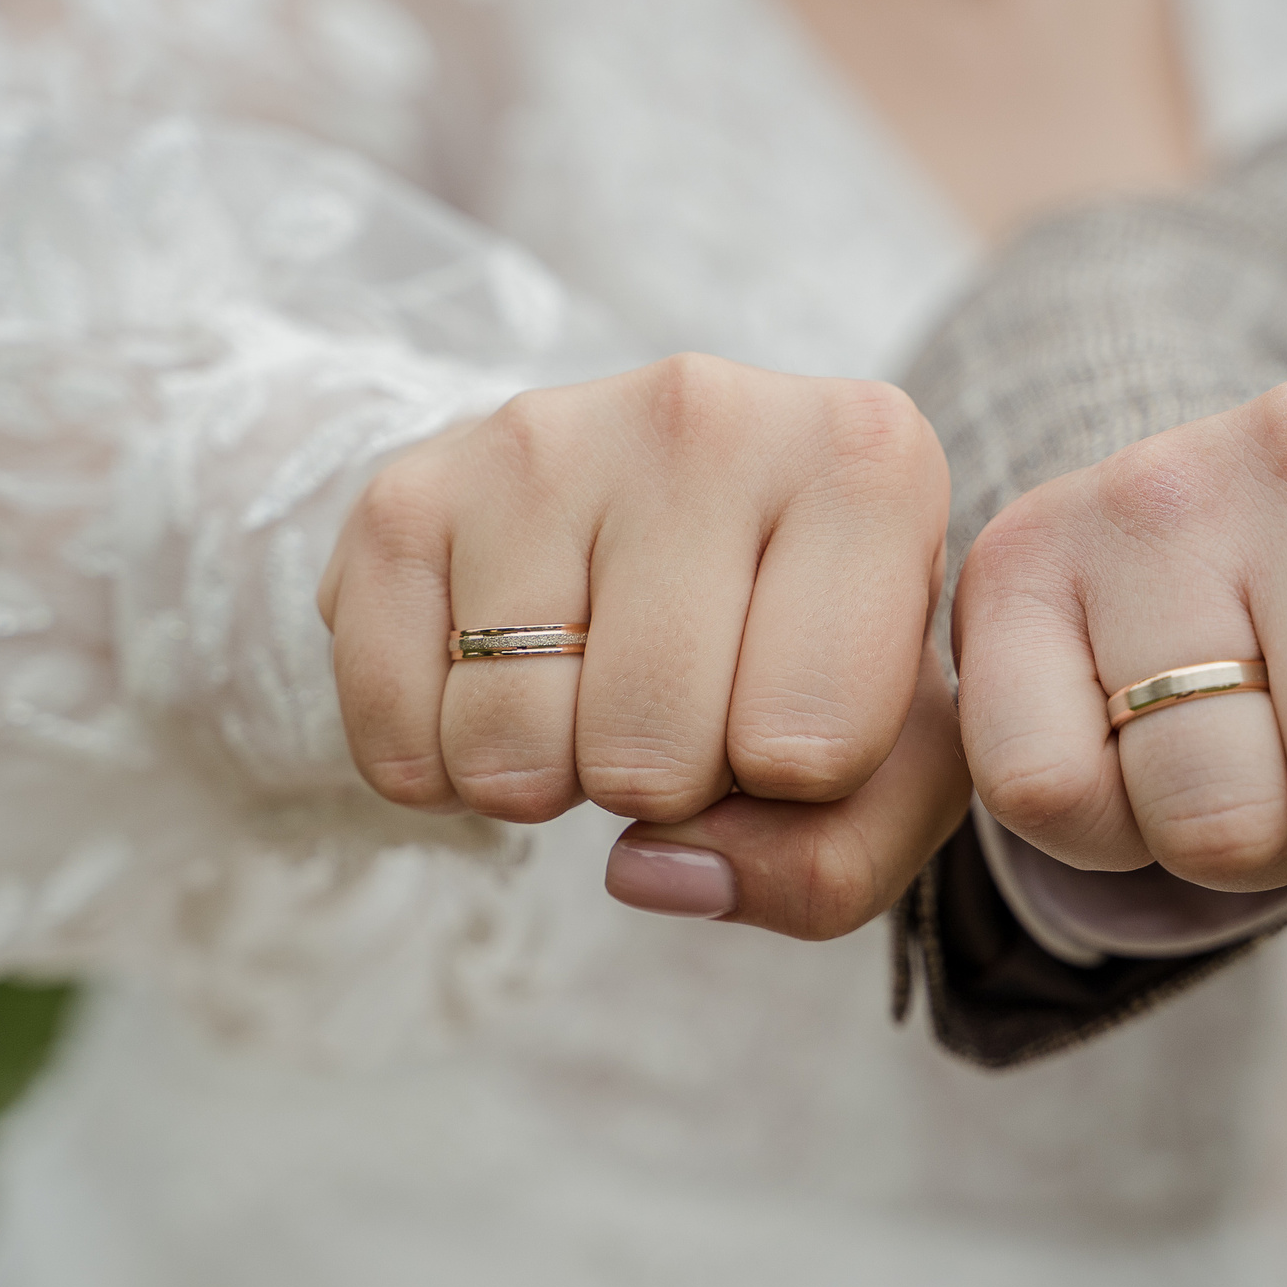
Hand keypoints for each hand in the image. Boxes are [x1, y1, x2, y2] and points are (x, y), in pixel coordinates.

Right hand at [317, 353, 971, 937]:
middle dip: (665, 787)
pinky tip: (502, 687)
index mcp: (870, 460)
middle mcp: (705, 414)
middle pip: (653, 757)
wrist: (654, 522)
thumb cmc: (804, 650)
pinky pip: (398, 741)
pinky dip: (440, 769)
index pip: (817, 746)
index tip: (800, 707)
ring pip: (513, 751)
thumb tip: (652, 871)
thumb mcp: (888, 768)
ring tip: (592, 691)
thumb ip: (832, 862)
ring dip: (548, 778)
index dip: (799, 784)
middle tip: (683, 707)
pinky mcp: (407, 494)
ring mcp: (542, 442)